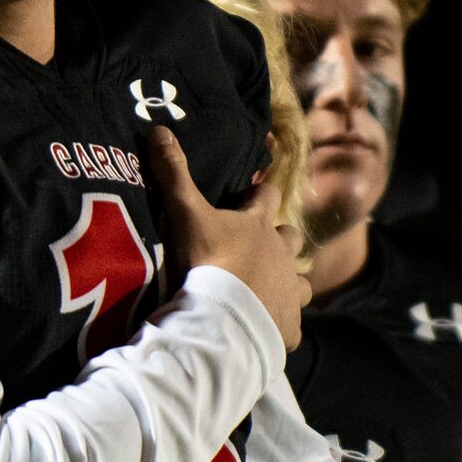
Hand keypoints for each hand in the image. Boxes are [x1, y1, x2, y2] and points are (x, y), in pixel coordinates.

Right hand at [146, 127, 308, 349]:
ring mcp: (290, 291)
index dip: (258, 193)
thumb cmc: (208, 260)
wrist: (225, 318)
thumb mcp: (186, 214)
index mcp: (259, 225)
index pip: (267, 195)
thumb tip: (160, 129)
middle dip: (279, 239)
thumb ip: (173, 174)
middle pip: (291, 237)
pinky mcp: (289, 326)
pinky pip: (291, 325)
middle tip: (256, 248)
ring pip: (301, 282)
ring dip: (286, 283)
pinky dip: (280, 325)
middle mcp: (283, 254)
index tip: (249, 194)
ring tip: (264, 292)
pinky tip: (263, 331)